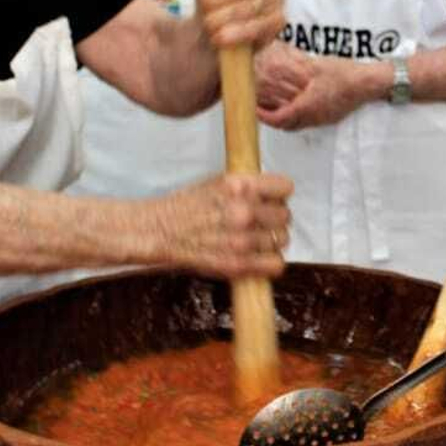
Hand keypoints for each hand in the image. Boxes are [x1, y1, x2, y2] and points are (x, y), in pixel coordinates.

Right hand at [153, 172, 293, 278]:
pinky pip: (275, 264)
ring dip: (272, 241)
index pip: (285, 188)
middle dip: (275, 219)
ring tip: (256, 241)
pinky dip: (271, 262)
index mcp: (240, 186)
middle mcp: (244, 210)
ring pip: (282, 240)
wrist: (159, 230)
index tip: (272, 200)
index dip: (279, 195)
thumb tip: (273, 192)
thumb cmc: (186, 206)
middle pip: (285, 215)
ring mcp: (242, 239)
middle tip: (262, 223)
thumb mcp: (217, 182)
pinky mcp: (237, 263)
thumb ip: (247, 185)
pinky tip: (259, 258)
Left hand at [256, 53, 377, 130]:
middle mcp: (314, 117)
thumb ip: (299, 65)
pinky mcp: (330, 118)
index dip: (263, 116)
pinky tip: (296, 105)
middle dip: (270, 119)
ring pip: (297, 125)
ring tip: (274, 107)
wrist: (370, 84)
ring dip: (284, 119)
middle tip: (260, 109)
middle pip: (286, 126)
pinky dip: (297, 117)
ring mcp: (323, 119)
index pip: (279, 118)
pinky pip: (308, 122)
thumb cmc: (346, 74)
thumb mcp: (318, 65)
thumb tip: (281, 55)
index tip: (253, 109)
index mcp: (308, 106)